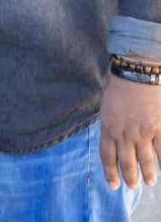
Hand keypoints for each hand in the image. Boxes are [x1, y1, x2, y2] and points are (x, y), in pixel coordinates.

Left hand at [100, 75, 160, 189]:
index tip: (113, 185)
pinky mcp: (160, 130)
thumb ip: (110, 125)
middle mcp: (124, 135)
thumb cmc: (119, 87)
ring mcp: (143, 134)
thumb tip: (113, 138)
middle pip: (126, 162)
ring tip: (149, 182)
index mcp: (108, 128)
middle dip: (129, 177)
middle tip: (132, 186)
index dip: (110, 172)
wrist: (137, 76)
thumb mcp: (106, 107)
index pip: (107, 157)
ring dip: (147, 174)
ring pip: (145, 161)